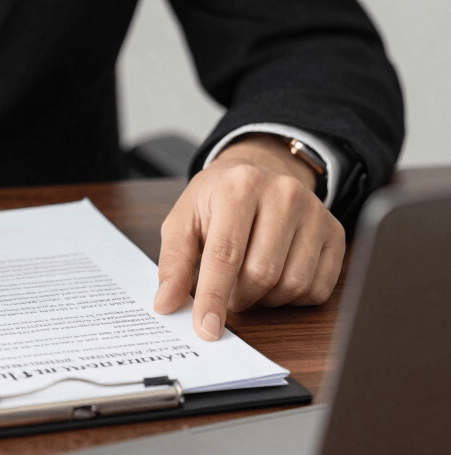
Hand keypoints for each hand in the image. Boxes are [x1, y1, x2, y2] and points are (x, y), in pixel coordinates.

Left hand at [154, 135, 344, 340]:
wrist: (258, 173)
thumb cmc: (216, 201)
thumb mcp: (182, 222)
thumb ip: (173, 263)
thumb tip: (166, 304)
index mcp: (239, 186)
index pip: (225, 254)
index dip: (214, 297)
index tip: (206, 330)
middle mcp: (283, 194)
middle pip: (261, 273)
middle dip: (239, 297)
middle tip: (227, 291)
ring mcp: (316, 212)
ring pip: (292, 284)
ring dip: (265, 298)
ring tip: (250, 279)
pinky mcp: (336, 232)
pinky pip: (318, 288)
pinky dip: (293, 297)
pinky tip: (278, 277)